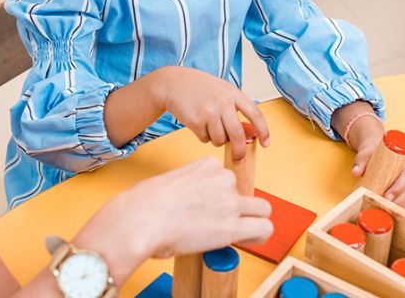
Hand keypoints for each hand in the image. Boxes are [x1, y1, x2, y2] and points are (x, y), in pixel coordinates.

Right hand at [72, 157, 272, 282]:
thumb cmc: (144, 204)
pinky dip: (260, 235)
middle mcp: (222, 179)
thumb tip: (187, 206)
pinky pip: (264, 227)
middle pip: (244, 191)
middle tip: (222, 221)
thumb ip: (186, 187)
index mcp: (206, 165)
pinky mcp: (233, 227)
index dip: (220, 195)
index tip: (209, 207)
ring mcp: (230, 202)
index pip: (225, 177)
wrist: (141, 219)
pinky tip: (249, 240)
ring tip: (242, 232)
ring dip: (254, 219)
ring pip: (262, 208)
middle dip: (238, 206)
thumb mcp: (168, 182)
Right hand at [155, 66, 269, 160]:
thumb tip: (248, 133)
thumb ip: (235, 106)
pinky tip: (197, 123)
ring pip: (220, 140)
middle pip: (238, 135)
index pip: (255, 114)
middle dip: (239, 151)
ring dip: (216, 139)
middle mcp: (223, 102)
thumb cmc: (199, 88)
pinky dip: (203, 136)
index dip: (263, 131)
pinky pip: (205, 139)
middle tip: (238, 159)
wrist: (172, 83)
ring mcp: (210, 111)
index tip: (266, 143)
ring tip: (208, 125)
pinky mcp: (196, 120)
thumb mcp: (221, 90)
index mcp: (233, 93)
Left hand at [350, 123, 404, 208]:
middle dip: (400, 199)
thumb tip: (355, 173)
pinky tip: (398, 210)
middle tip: (386, 206)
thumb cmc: (373, 151)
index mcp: (403, 161)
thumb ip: (359, 162)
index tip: (387, 196)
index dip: (398, 188)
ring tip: (390, 210)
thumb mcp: (365, 154)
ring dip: (404, 205)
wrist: (376, 147)